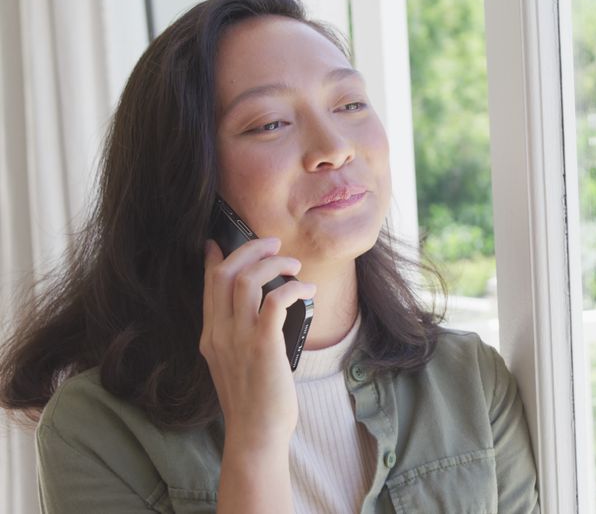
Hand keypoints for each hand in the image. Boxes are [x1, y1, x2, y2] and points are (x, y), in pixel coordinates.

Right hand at [201, 238, 315, 446]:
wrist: (255, 434)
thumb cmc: (254, 401)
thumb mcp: (234, 363)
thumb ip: (237, 337)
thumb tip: (256, 313)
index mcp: (211, 335)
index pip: (208, 285)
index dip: (217, 258)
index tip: (221, 241)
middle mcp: (219, 333)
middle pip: (226, 272)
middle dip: (250, 249)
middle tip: (273, 244)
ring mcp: (239, 338)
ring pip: (248, 279)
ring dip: (274, 264)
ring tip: (295, 265)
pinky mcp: (263, 345)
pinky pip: (274, 301)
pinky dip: (293, 288)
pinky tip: (307, 290)